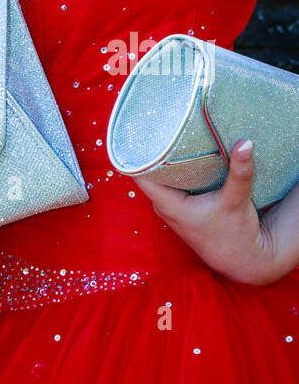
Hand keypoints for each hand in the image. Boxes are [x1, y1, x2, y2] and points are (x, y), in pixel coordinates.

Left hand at [132, 140, 286, 285]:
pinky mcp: (180, 208)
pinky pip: (167, 183)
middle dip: (152, 150)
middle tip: (159, 123)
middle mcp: (165, 207)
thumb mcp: (238, 201)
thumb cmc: (236, 235)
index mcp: (170, 206)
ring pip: (158, 177)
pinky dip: (172, 169)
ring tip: (169, 132)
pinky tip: (179, 152)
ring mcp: (170, 209)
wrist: (243, 260)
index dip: (138, 153)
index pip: (139, 175)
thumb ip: (240, 173)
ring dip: (163, 159)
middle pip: (147, 172)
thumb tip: (245, 143)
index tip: (144, 131)